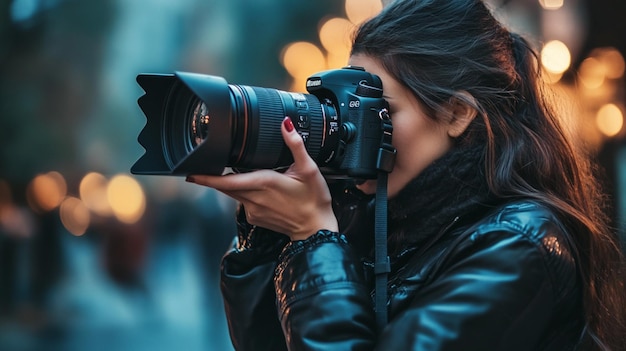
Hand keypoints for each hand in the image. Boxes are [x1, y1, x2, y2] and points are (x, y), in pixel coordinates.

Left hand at [186, 117, 338, 240]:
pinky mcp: (255, 218)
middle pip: (226, 186)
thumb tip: (286, 125)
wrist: (316, 229)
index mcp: (264, 183)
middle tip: (208, 165)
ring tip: (243, 174)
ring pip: (234, 193)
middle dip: (216, 176)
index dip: (206, 178)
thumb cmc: (314, 200)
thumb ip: (295, 145)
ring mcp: (253, 211)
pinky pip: (243, 202)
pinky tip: (260, 190)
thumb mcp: (309, 169)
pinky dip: (245, 193)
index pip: (226, 181)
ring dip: (233, 183)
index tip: (191, 173)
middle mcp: (254, 199)